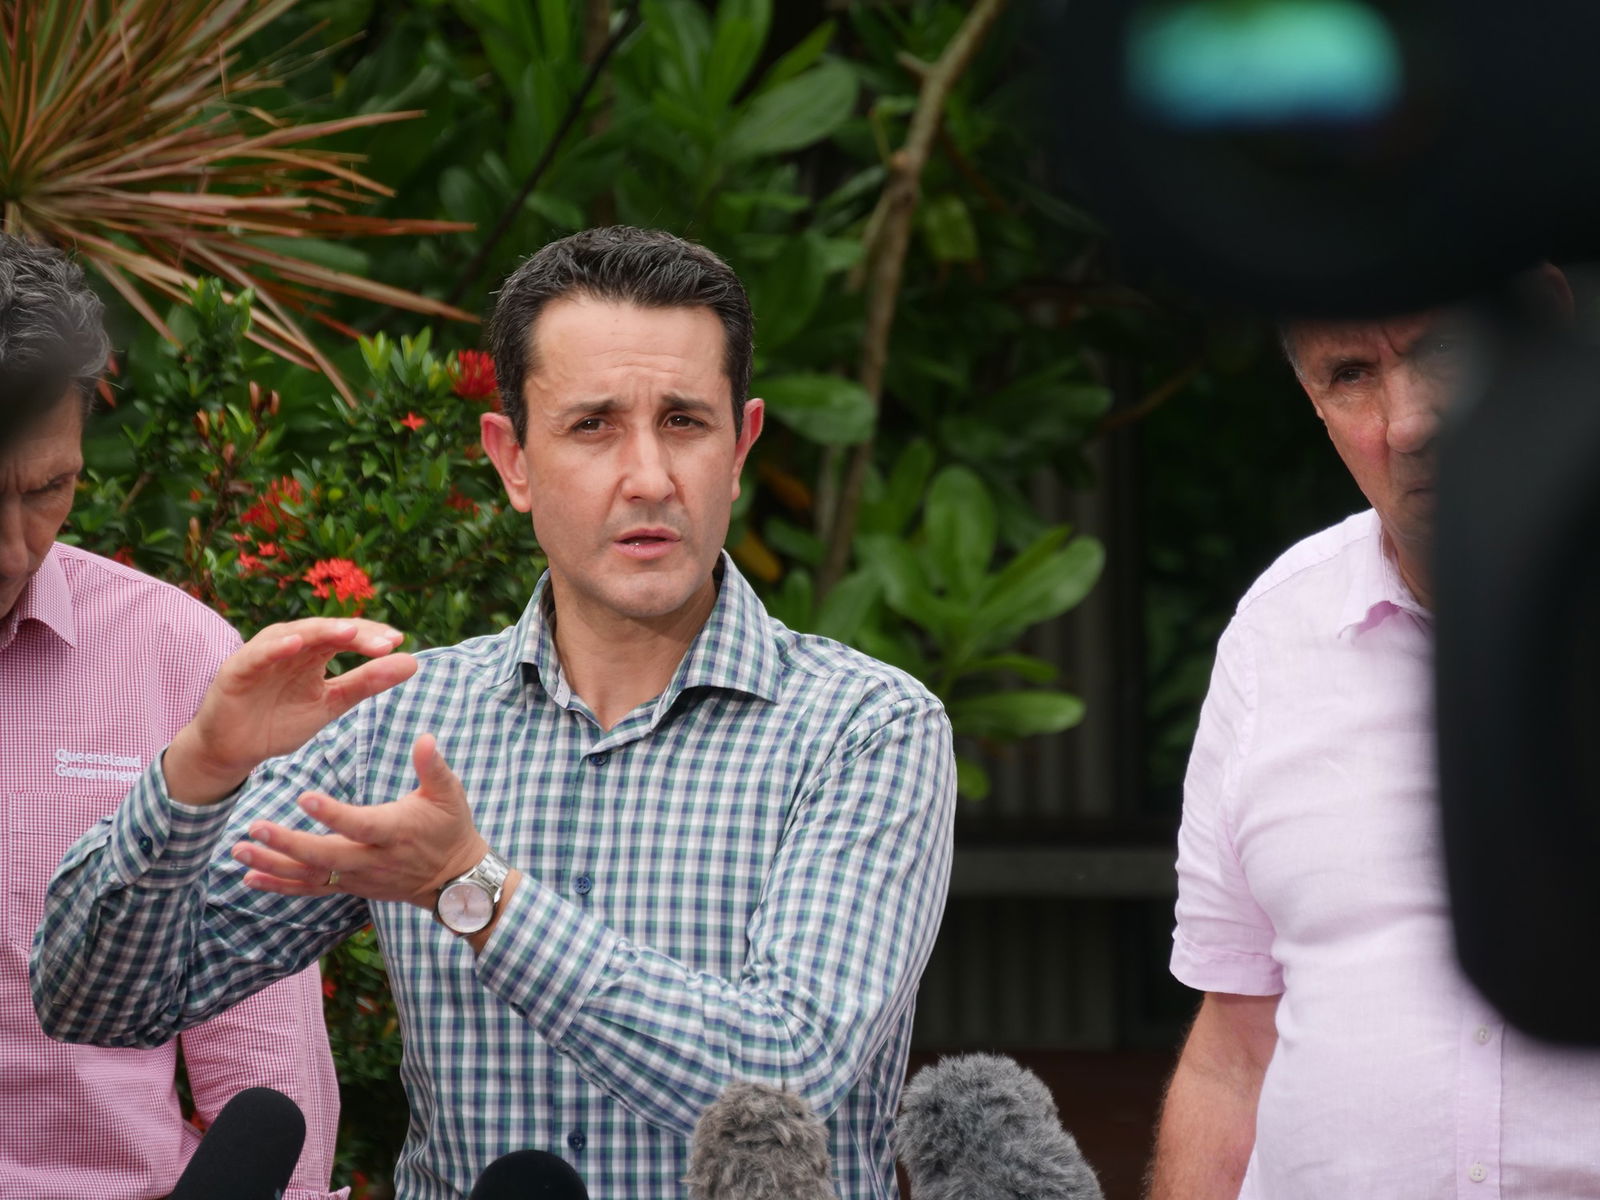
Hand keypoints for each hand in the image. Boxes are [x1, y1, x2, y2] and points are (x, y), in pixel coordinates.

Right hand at [166, 619, 416, 803]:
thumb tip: (412, 662)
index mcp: (314, 653)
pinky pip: (258, 655)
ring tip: (349, 631)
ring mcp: (263, 655)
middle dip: (357, 634)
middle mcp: (290, 646)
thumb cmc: (280, 721)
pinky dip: (275, 647)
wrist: (235, 749)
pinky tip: (295, 644)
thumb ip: (367, 683)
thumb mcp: (331, 704)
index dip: (372, 637)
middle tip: (385, 641)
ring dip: (321, 632)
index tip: (399, 642)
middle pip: (327, 632)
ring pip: (294, 635)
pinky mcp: (237, 670)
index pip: (347, 636)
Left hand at [230, 733, 489, 911]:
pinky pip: (310, 889)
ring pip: (310, 876)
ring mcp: (358, 878)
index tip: (303, 797)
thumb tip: (425, 737)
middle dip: (287, 845)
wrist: (454, 880)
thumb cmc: (451, 828)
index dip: (332, 814)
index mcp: (395, 831)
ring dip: (272, 866)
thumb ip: (433, 766)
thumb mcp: (449, 794)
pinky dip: (279, 886)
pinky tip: (249, 878)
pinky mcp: (349, 887)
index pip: (360, 824)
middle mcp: (373, 859)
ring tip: (239, 851)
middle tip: (255, 828)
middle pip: (325, 856)